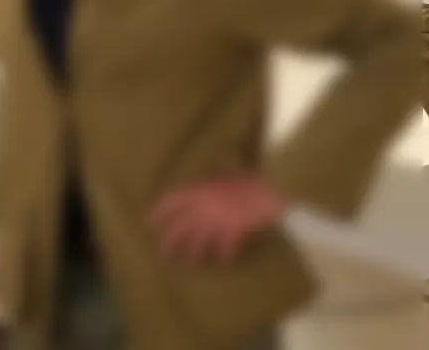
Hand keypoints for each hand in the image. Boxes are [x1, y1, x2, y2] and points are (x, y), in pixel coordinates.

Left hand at [149, 174, 286, 264]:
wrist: (279, 186)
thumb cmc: (257, 175)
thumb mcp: (237, 169)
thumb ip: (223, 171)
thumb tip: (221, 165)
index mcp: (202, 188)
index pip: (172, 200)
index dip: (158, 212)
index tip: (149, 222)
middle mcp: (204, 207)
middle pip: (178, 229)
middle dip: (169, 243)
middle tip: (164, 254)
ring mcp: (218, 221)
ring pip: (198, 243)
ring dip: (194, 255)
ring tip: (193, 263)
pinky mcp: (234, 232)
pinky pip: (225, 249)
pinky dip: (226, 257)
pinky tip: (226, 262)